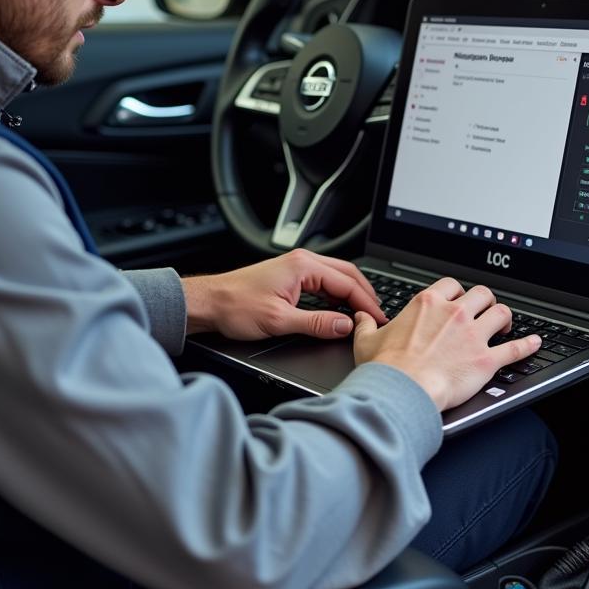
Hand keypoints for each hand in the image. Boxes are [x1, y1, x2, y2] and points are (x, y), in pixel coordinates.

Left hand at [183, 249, 386, 339]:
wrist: (210, 303)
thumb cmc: (235, 306)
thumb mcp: (278, 321)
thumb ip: (316, 323)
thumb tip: (346, 326)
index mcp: (303, 266)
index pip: (347, 283)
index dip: (366, 303)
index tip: (378, 319)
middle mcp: (302, 262)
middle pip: (347, 274)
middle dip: (365, 295)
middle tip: (378, 316)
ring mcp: (296, 267)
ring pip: (336, 277)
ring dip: (352, 294)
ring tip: (364, 313)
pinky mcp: (290, 276)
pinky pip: (323, 282)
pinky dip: (337, 294)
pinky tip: (340, 309)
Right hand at [352, 278, 541, 412]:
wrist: (401, 391)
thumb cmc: (384, 368)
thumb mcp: (366, 340)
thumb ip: (365, 325)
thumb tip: (360, 317)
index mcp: (427, 304)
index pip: (451, 285)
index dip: (456, 292)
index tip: (456, 301)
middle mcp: (454, 314)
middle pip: (481, 294)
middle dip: (485, 301)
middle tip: (483, 311)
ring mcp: (473, 336)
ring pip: (501, 313)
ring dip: (504, 317)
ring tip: (504, 324)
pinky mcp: (486, 360)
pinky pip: (515, 349)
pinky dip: (527, 345)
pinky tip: (534, 343)